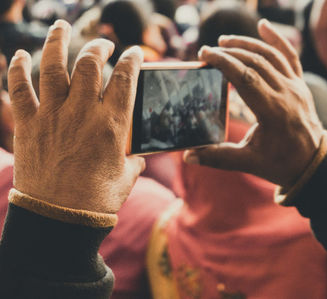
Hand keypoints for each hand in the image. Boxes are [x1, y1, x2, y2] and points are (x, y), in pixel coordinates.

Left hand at [8, 20, 144, 212]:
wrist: (60, 219)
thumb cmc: (98, 200)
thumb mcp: (126, 176)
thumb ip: (132, 160)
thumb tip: (137, 157)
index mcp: (112, 123)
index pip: (125, 78)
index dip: (131, 59)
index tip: (134, 53)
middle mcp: (83, 112)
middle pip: (90, 64)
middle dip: (99, 47)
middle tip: (104, 44)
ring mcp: (53, 115)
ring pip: (54, 66)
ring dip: (58, 41)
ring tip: (62, 26)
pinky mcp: (28, 125)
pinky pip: (20, 88)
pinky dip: (19, 68)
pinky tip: (22, 55)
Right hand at [184, 19, 323, 188]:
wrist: (312, 162)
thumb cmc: (280, 163)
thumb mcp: (248, 162)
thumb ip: (218, 158)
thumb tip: (188, 156)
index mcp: (273, 112)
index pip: (245, 78)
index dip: (224, 62)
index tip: (205, 54)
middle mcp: (287, 94)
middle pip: (256, 62)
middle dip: (230, 52)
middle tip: (208, 51)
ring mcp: (296, 87)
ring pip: (271, 55)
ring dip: (247, 44)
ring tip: (224, 41)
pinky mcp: (301, 84)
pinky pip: (290, 56)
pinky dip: (277, 39)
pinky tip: (263, 26)